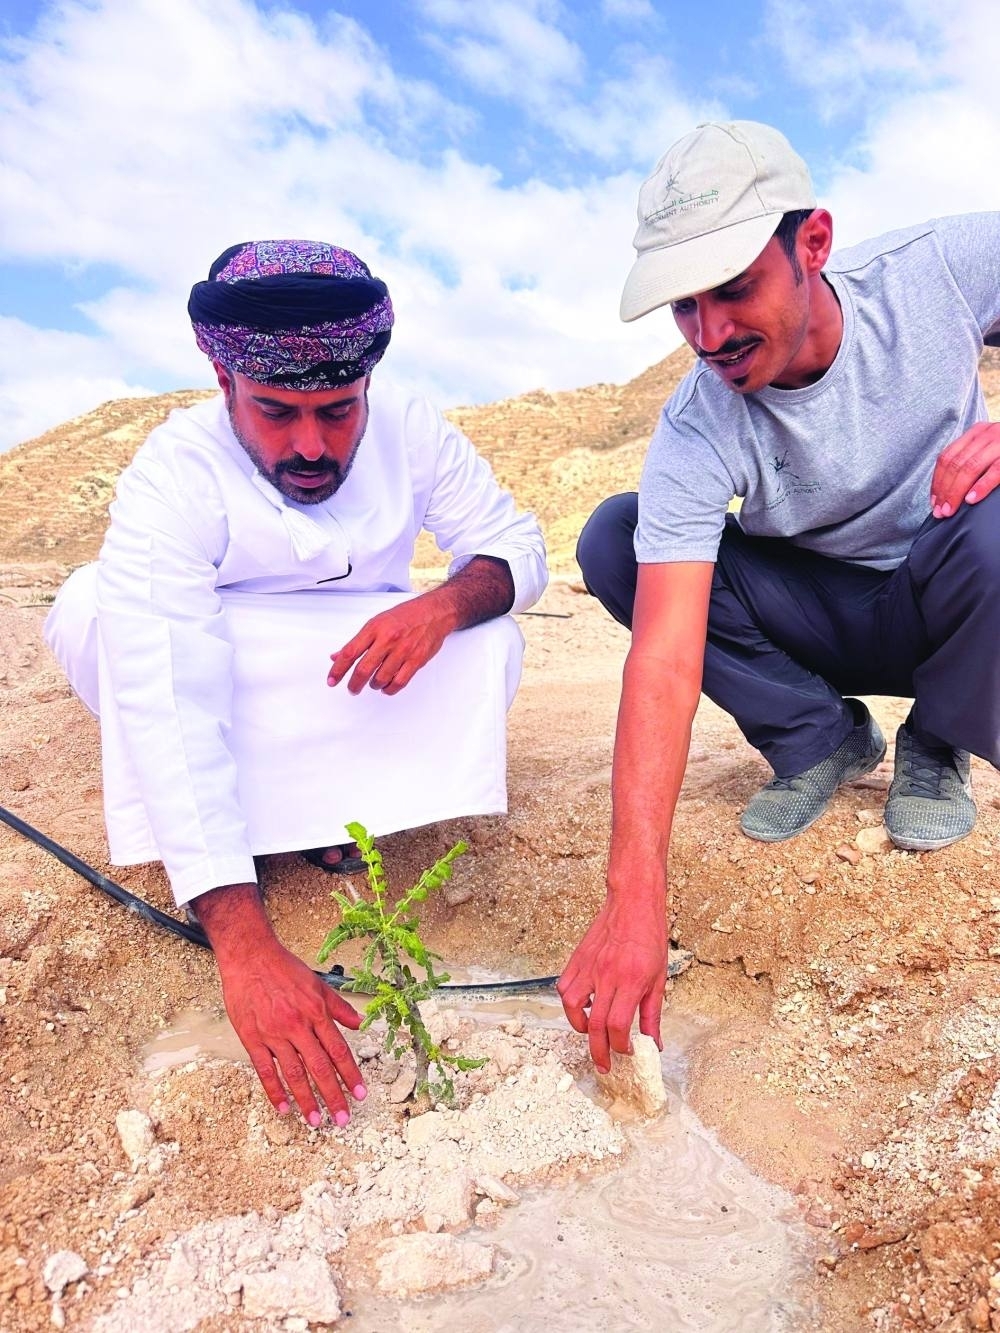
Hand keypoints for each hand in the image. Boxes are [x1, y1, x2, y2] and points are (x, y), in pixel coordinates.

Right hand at [217, 939, 364, 1125]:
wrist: (250, 957)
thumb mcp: (318, 983)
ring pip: (294, 1073)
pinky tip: (283, 1107)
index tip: (360, 1093)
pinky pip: (265, 1070)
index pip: (338, 1050)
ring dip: (306, 1099)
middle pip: (319, 1067)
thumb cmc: (284, 969)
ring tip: (315, 1120)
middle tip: (343, 1118)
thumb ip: (339, 1006)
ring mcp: (273, 1034)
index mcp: (316, 1012)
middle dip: (333, 1095)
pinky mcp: (252, 1038)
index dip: (351, 1074)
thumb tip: (360, 1023)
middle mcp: (297, 1025)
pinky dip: (274, 1090)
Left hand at [328, 597, 450, 694]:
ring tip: (373, 683)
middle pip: (364, 669)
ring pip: (381, 678)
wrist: (434, 612)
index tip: (332, 680)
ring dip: (374, 685)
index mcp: (375, 628)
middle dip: (354, 684)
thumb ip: (358, 641)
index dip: (338, 670)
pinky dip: (389, 689)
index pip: (350, 652)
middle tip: (352, 689)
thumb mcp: (377, 622)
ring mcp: (403, 650)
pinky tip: (386, 687)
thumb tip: (337, 656)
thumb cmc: (405, 616)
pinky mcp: (416, 660)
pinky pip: (399, 682)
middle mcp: (388, 639)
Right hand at [557, 895, 667, 1072]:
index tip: (628, 1053)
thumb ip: (653, 1014)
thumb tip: (655, 1043)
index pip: (618, 1025)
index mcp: (631, 980)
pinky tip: (584, 1006)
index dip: (621, 1046)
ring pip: (572, 1007)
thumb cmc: (649, 937)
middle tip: (603, 1066)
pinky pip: (565, 987)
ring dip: (580, 1027)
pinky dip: (570, 1003)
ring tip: (592, 1033)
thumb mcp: (660, 978)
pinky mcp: (577, 959)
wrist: (633, 903)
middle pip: (595, 1024)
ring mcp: (589, 966)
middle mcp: (606, 975)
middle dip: (599, 1052)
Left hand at [931, 422, 999, 518]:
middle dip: (944, 490)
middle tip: (940, 512)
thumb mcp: (990, 451)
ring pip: (969, 467)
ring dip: (956, 492)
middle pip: (955, 464)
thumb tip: (946, 490)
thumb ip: (972, 461)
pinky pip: (995, 471)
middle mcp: (988, 433)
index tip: (934, 502)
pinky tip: (972, 500)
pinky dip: (981, 486)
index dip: (937, 481)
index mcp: (978, 432)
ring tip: (950, 511)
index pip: (947, 456)